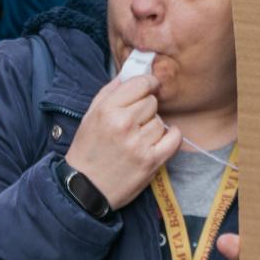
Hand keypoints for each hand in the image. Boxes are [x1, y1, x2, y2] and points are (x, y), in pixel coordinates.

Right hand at [63, 75, 181, 209]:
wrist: (84, 188)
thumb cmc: (88, 149)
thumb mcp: (91, 115)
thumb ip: (111, 91)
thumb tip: (131, 72)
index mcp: (107, 110)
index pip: (141, 83)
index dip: (147, 84)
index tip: (149, 87)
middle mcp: (124, 124)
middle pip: (152, 102)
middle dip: (145, 109)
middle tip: (135, 121)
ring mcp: (139, 144)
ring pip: (160, 121)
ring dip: (152, 127)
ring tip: (137, 137)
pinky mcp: (151, 161)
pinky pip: (174, 138)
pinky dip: (171, 136)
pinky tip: (160, 139)